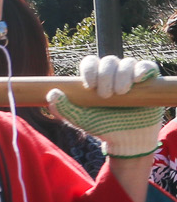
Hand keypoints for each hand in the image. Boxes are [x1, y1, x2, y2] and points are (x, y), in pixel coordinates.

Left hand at [47, 56, 162, 157]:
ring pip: (127, 62)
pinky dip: (142, 69)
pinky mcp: (149, 81)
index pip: (90, 62)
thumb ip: (63, 108)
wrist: (126, 140)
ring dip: (122, 75)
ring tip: (120, 93)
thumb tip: (52, 93)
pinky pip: (147, 66)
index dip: (89, 69)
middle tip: (105, 95)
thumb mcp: (79, 119)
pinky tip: (137, 79)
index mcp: (96, 77)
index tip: (89, 85)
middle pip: (109, 61)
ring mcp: (132, 76)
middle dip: (105, 75)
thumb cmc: (101, 126)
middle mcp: (114, 73)